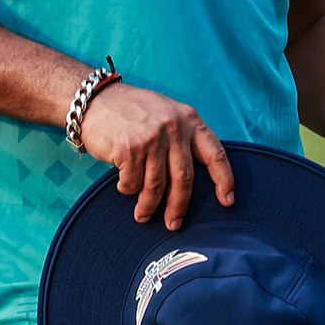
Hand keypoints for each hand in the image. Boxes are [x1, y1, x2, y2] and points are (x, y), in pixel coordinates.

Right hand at [78, 83, 234, 231]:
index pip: (215, 154)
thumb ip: (183, 138)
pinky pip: (132, 182)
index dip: (224, 180)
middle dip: (179, 206)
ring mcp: (152, 138)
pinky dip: (128, 189)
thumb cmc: (135, 112)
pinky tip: (124, 186)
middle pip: (184, 178)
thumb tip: (193, 178)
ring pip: (157, 185)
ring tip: (143, 216)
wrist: (97, 101)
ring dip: (149, 206)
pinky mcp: (129, 149)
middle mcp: (174, 128)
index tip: (228, 201)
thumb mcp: (168, 114)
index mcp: (190, 120)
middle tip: (174, 224)